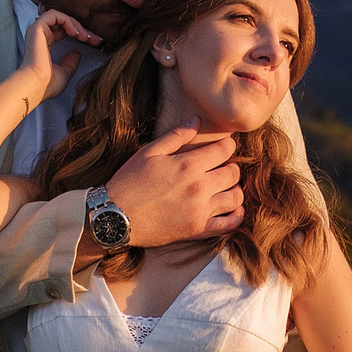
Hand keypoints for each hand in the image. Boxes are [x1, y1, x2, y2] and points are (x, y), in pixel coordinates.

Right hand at [21, 9, 100, 103]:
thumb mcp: (64, 72)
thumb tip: (76, 54)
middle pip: (64, 24)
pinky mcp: (37, 28)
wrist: (36, 85)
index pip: (64, 32)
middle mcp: (40, 36)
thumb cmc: (47, 84)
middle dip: (82, 29)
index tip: (95, 43)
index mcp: (44, 45)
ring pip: (60, 17)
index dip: (80, 34)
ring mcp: (37, 31)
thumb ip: (70, 63)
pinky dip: (67, 20)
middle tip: (95, 39)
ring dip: (75, 24)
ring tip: (84, 37)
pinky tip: (74, 33)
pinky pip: (54, 14)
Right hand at [103, 122, 243, 247]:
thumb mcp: (149, 152)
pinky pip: (230, 224)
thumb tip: (197, 121)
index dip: (228, 146)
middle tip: (222, 167)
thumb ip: (176, 136)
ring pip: (236, 197)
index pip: (225, 150)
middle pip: (233, 173)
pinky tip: (231, 210)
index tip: (223, 148)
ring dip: (234, 189)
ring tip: (224, 187)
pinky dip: (236, 216)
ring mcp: (200, 210)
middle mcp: (199, 187)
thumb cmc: (129, 181)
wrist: (115, 216)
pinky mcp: (198, 230)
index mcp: (188, 164)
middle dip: (231, 166)